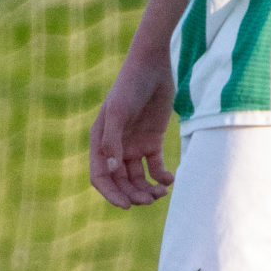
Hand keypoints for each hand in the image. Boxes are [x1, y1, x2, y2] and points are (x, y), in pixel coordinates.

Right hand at [89, 54, 175, 207]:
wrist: (152, 65)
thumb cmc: (129, 86)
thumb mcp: (118, 112)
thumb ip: (113, 141)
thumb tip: (112, 170)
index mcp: (100, 142)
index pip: (101, 177)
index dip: (111, 194)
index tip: (127, 205)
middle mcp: (115, 147)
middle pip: (121, 182)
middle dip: (133, 194)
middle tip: (150, 199)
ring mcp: (134, 145)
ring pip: (138, 178)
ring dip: (147, 189)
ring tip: (161, 193)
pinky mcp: (152, 141)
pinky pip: (155, 167)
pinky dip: (162, 176)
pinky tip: (170, 179)